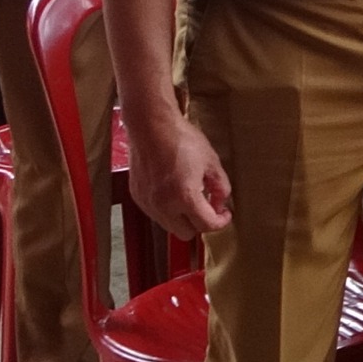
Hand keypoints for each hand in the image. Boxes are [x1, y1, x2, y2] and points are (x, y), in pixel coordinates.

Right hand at [126, 112, 231, 238]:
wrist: (151, 127)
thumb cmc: (180, 139)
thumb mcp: (211, 161)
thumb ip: (220, 186)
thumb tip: (221, 201)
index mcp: (185, 197)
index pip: (206, 225)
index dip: (220, 222)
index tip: (224, 214)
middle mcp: (163, 205)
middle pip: (186, 233)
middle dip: (200, 223)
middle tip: (208, 207)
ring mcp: (148, 203)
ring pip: (169, 225)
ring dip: (182, 217)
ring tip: (190, 195)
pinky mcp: (138, 197)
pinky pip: (155, 213)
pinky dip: (167, 209)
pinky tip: (174, 191)